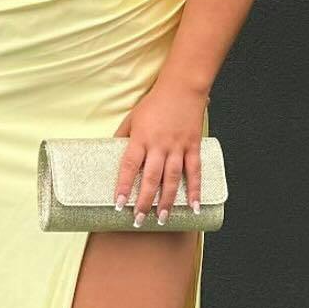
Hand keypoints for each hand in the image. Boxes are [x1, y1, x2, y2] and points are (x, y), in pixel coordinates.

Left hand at [111, 84, 206, 227]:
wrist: (182, 88)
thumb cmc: (154, 103)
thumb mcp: (132, 118)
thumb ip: (123, 137)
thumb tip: (112, 154)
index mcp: (141, 138)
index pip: (129, 166)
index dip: (123, 186)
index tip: (118, 204)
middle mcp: (159, 145)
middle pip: (150, 178)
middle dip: (145, 201)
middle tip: (139, 219)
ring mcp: (177, 147)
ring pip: (172, 178)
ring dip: (168, 201)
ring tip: (163, 219)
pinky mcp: (193, 147)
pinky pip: (194, 172)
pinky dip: (195, 190)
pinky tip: (194, 206)